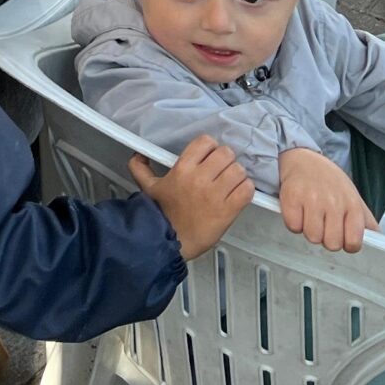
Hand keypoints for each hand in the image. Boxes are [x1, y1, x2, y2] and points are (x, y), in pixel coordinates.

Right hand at [133, 135, 252, 259]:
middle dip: (226, 160)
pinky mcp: (229, 210)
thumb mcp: (148, 188)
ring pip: (239, 170)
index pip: (206, 142)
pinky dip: (245, 190)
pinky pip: (247, 189)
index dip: (211, 148)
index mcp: (182, 168)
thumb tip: (138, 154)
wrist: (170, 242)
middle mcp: (200, 178)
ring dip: (237, 175)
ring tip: (231, 183)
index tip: (209, 158)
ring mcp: (216, 194)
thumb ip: (140, 168)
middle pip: (226, 153)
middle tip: (222, 171)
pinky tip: (237, 195)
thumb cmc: (161, 213)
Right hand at [276, 148, 375, 252]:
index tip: (342, 237)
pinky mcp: (291, 198)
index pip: (354, 241)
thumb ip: (366, 220)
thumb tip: (377, 239)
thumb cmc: (330, 182)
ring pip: (312, 237)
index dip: (347, 244)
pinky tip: (299, 211)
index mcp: (352, 204)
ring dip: (309, 230)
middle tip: (324, 225)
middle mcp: (334, 202)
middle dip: (326, 238)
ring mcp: (312, 200)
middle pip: (332, 244)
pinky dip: (294, 222)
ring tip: (311, 217)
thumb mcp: (353, 197)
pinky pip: (293, 226)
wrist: (303, 159)